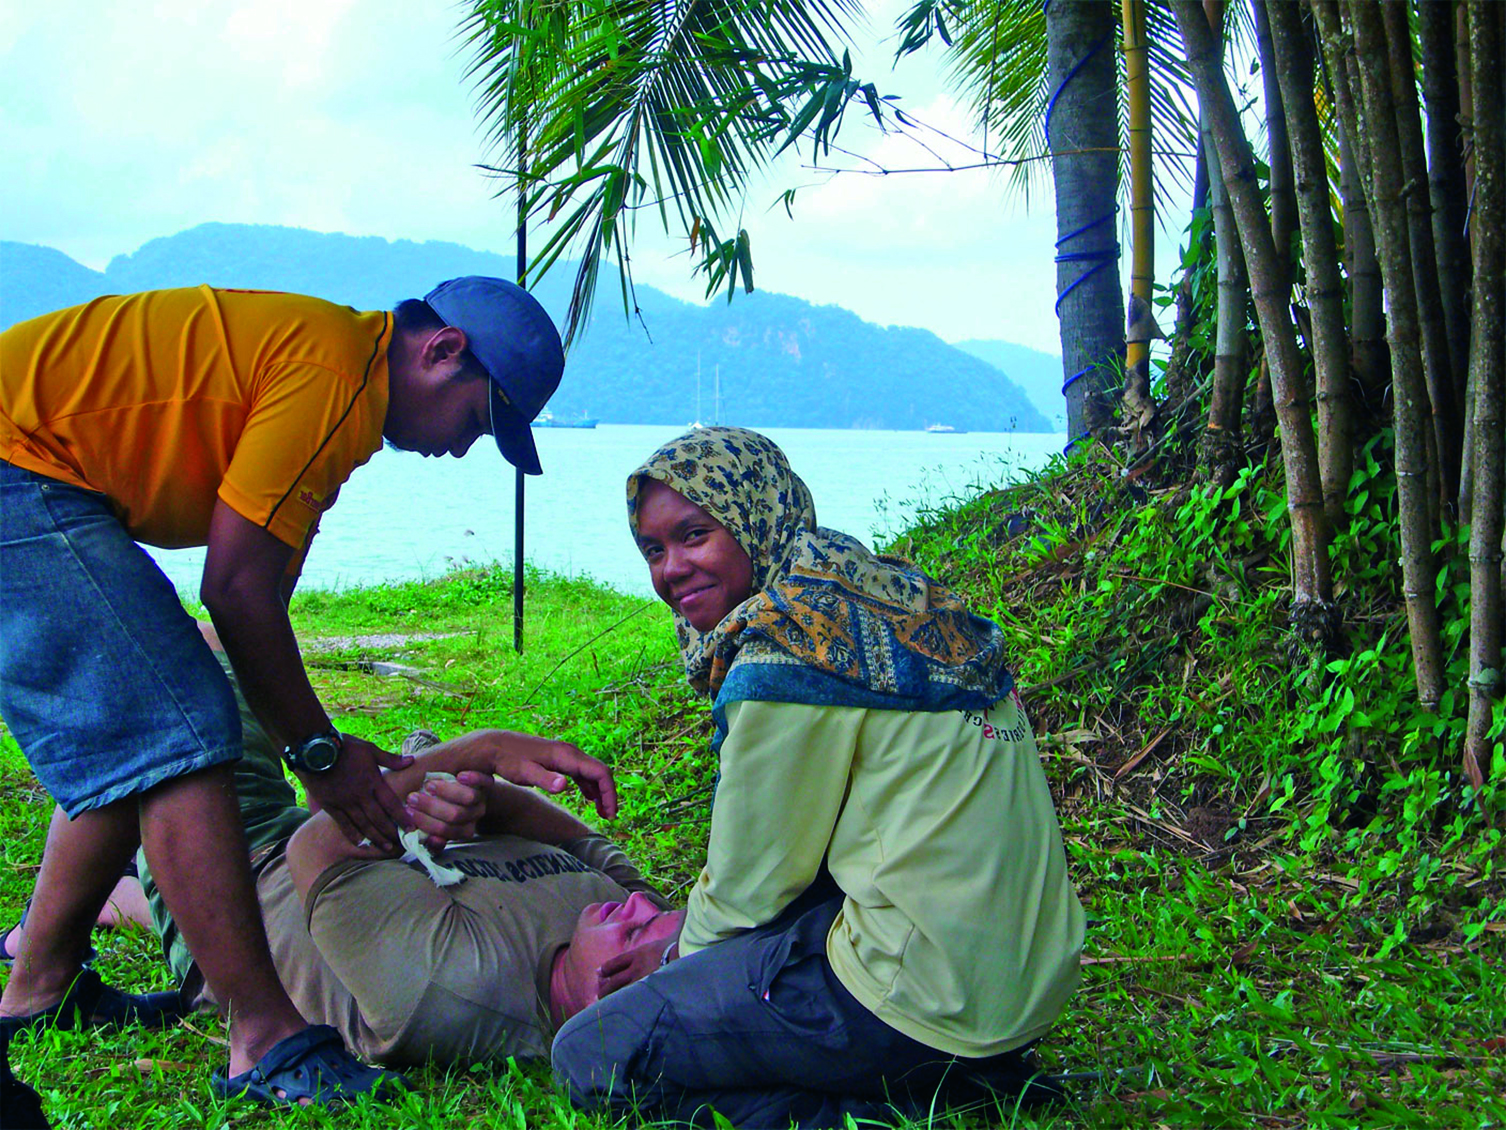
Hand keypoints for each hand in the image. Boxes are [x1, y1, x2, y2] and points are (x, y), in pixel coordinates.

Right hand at [300, 734, 412, 849]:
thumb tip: (411, 761)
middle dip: (391, 832)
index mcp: (372, 780)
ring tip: (385, 847)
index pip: (391, 803)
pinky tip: (361, 843)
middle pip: (378, 818)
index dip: (402, 817)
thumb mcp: (370, 749)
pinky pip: (343, 824)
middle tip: (401, 844)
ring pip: (363, 824)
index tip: (411, 828)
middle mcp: (360, 794)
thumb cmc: (344, 747)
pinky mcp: (330, 806)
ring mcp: (345, 802)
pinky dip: (353, 835)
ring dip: (375, 837)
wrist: (315, 750)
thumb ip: (390, 759)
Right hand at [406, 771, 487, 849]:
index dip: (427, 824)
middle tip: (412, 798)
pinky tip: (459, 776)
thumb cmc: (436, 804)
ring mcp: (481, 798)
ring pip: (470, 798)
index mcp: (462, 829)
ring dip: (447, 792)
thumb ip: (429, 835)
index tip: (408, 813)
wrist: (456, 782)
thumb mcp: (429, 822)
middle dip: (431, 807)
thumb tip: (433, 840)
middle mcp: (473, 816)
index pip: (446, 831)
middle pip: (455, 815)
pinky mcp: (486, 781)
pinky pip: (486, 781)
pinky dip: (474, 778)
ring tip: (428, 785)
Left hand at [462, 730, 618, 818]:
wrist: (494, 747)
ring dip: (601, 792)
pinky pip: (582, 773)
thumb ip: (545, 779)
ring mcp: (565, 756)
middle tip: (609, 817)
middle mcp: (570, 753)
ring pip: (592, 773)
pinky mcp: (559, 760)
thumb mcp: (524, 773)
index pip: (601, 772)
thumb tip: (564, 785)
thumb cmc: (509, 761)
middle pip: (600, 772)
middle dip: (608, 794)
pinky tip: (590, 799)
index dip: (609, 793)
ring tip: (603, 813)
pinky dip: (590, 787)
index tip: (610, 814)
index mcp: (567, 755)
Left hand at [596, 918, 683, 997]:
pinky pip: (632, 1000)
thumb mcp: (666, 936)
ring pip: (620, 992)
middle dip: (604, 988)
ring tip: (605, 1004)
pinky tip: (621, 1010)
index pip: (616, 963)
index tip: (599, 972)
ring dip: (611, 997)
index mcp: (638, 954)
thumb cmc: (678, 943)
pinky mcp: (648, 990)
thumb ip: (663, 932)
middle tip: (599, 993)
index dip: (606, 969)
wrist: (685, 953)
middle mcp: (636, 967)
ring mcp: (642, 980)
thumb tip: (681, 914)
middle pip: (614, 980)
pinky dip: (625, 1004)